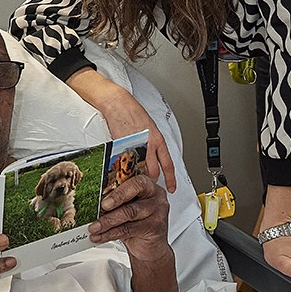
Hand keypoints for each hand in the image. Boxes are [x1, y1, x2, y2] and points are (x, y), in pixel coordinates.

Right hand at [68, 70, 175, 192]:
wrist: (119, 104)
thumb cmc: (132, 113)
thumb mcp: (149, 129)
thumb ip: (151, 144)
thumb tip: (150, 156)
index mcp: (158, 140)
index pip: (167, 164)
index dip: (171, 178)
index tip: (172, 187)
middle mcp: (149, 145)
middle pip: (153, 172)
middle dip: (149, 179)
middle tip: (145, 183)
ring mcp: (135, 147)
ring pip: (138, 169)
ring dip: (135, 174)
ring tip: (131, 175)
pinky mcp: (122, 146)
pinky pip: (124, 163)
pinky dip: (123, 167)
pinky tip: (121, 166)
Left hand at [89, 171, 172, 264]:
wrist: (149, 247)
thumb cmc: (136, 223)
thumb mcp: (125, 209)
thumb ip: (115, 202)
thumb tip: (93, 201)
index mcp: (147, 185)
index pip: (136, 179)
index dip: (120, 185)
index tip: (105, 193)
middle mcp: (155, 195)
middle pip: (135, 190)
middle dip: (116, 198)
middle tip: (101, 206)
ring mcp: (158, 211)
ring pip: (129, 212)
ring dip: (107, 220)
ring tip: (94, 227)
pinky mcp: (155, 228)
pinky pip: (128, 229)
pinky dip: (110, 233)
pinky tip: (100, 236)